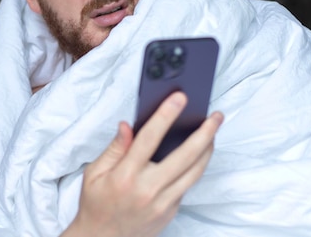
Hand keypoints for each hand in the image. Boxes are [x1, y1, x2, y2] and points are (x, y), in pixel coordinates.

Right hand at [61, 92, 223, 236]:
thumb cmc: (96, 204)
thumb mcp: (94, 173)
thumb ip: (115, 148)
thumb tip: (128, 125)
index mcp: (125, 176)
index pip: (149, 138)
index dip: (166, 115)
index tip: (180, 98)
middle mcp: (148, 189)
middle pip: (185, 155)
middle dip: (205, 132)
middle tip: (216, 116)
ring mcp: (163, 203)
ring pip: (194, 171)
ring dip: (207, 149)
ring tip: (213, 132)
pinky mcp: (171, 211)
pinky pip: (187, 185)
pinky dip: (195, 167)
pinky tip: (198, 154)